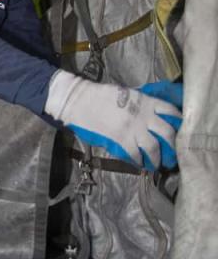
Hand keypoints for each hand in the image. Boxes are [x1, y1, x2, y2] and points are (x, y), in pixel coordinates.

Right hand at [44, 71, 181, 170]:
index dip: (177, 121)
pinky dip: (139, 161)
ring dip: (157, 158)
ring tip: (157, 165)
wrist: (80, 101)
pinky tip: (139, 163)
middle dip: (172, 145)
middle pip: (167, 132)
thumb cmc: (99, 95)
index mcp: (145, 101)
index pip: (170, 111)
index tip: (178, 129)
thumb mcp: (126, 94)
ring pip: (154, 147)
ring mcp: (133, 128)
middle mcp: (144, 116)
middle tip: (171, 153)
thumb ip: (140, 104)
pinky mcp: (121, 139)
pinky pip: (136, 154)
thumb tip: (150, 116)